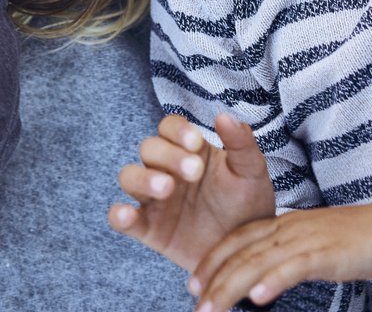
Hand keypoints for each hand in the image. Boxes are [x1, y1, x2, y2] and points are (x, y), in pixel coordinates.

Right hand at [108, 112, 273, 272]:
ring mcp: (155, 200)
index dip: (177, 131)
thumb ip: (241, 144)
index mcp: (190, 151)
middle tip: (194, 172)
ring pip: (130, 177)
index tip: (196, 142)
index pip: (170, 127)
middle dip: (168, 156)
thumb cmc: (248, 208)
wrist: (246, 255)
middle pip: (149, 148)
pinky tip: (126, 215)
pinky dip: (119, 214)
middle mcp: (167, 170)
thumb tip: (225, 116)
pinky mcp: (149, 229)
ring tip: (166, 188)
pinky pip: (122, 218)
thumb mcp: (251, 174)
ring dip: (143, 179)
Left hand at [189, 171, 371, 310]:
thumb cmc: (363, 241)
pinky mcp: (330, 253)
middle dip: (214, 277)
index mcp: (288, 224)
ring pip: (260, 260)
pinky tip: (258, 297)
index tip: (194, 283)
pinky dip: (275, 280)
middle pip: (242, 250)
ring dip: (232, 285)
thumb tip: (269, 279)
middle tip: (193, 302)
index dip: (215, 259)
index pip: (240, 239)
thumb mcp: (320, 247)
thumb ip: (293, 257)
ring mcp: (309, 238)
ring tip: (210, 308)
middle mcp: (292, 227)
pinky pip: (296, 266)